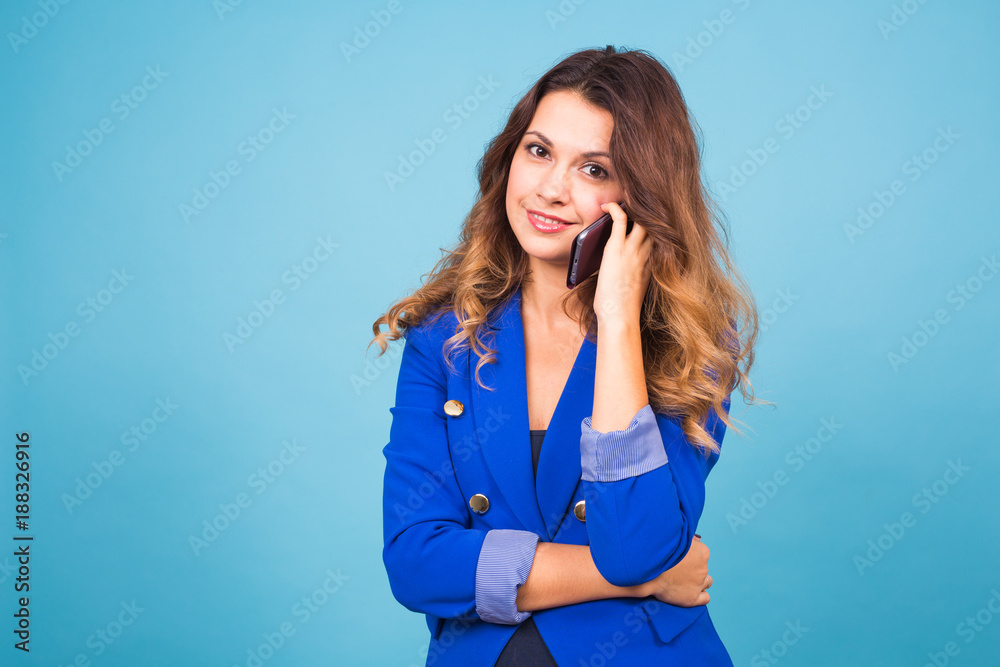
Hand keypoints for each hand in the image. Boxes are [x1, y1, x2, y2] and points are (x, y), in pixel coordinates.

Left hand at [592, 202, 651, 324]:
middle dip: (649, 211)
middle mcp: (646, 253)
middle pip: (654, 223)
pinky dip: (614, 208)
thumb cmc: (623, 310)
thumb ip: (631, 276)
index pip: (658, 236)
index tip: (650, 217)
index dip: (655, 224)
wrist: (620, 316)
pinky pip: (620, 219)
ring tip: (625, 197)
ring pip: (640, 217)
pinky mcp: (617, 248)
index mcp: (652, 263)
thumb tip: (617, 273)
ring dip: (634, 206)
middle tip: (639, 200)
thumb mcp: (633, 290)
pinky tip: (607, 205)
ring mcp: (633, 249)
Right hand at [638, 536, 712, 606]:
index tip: (681, 558)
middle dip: (693, 569)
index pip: (702, 553)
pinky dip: (701, 596)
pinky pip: (705, 598)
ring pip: (707, 582)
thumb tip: (695, 539)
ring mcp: (698, 583)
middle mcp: (703, 568)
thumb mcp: (675, 537)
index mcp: (702, 552)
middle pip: (703, 568)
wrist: (649, 569)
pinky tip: (692, 592)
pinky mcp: (692, 598)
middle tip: (679, 569)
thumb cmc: (659, 551)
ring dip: (699, 581)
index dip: (692, 556)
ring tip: (685, 581)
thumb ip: (687, 538)